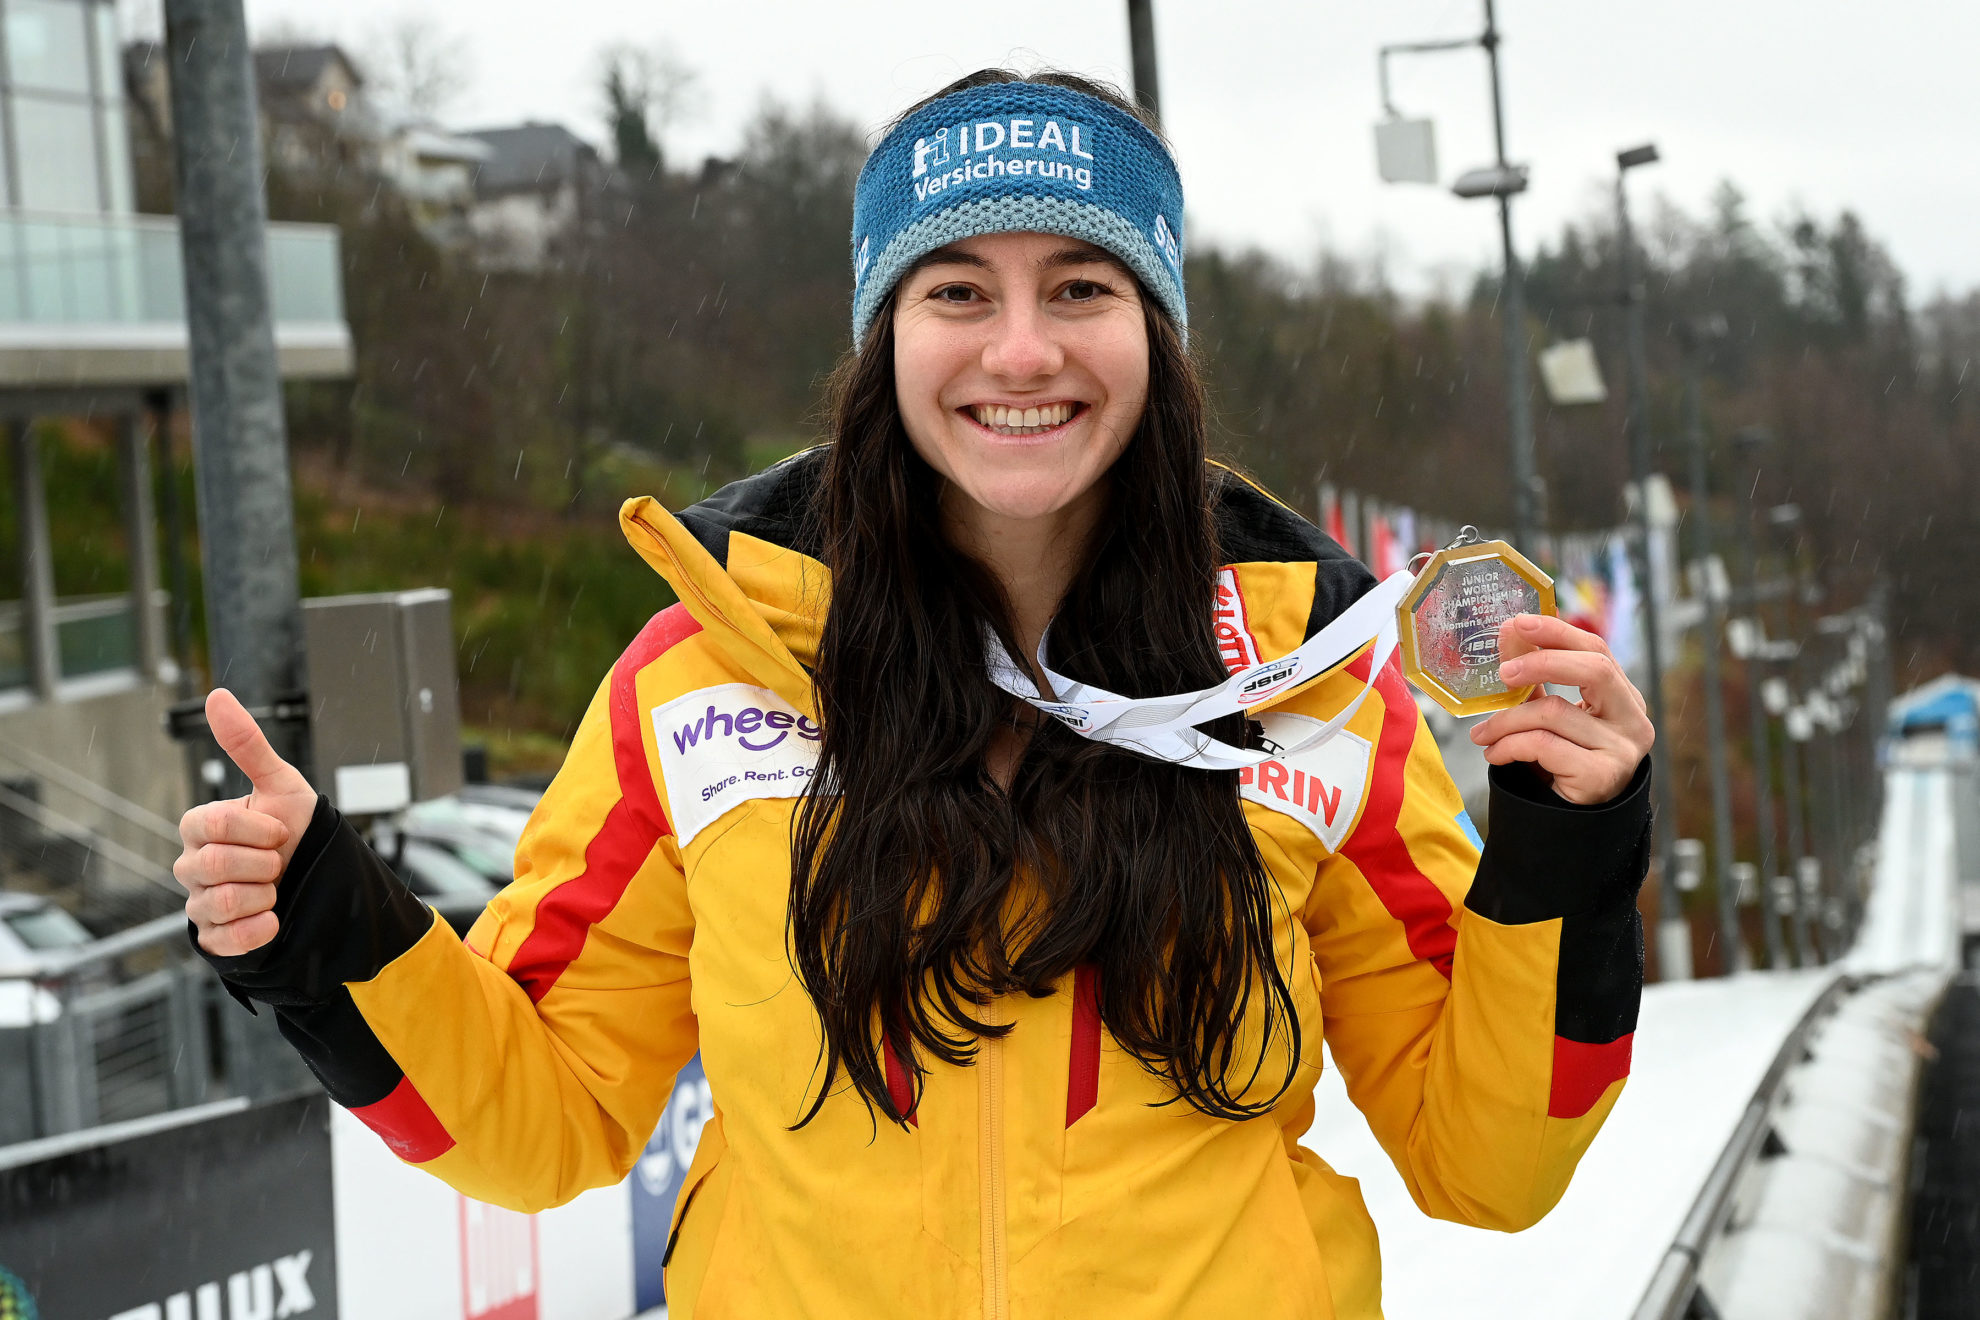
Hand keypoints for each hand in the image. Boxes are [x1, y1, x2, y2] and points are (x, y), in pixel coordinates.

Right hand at [173, 688, 318, 955]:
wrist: (326, 879)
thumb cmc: (298, 830)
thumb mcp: (281, 784)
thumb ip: (247, 744)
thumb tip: (217, 696)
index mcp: (200, 828)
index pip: (212, 825)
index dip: (257, 828)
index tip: (281, 830)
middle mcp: (193, 866)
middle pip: (213, 865)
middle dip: (263, 861)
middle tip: (280, 860)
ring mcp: (201, 904)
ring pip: (220, 903)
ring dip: (265, 894)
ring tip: (277, 887)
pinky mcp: (216, 939)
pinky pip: (227, 940)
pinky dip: (260, 929)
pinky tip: (275, 917)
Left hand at [1468, 614, 1653, 805]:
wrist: (1570, 824)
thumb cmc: (1561, 762)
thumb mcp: (1549, 716)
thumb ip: (1534, 679)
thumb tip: (1509, 632)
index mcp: (1624, 698)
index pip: (1597, 650)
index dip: (1557, 632)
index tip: (1518, 623)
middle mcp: (1633, 720)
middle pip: (1594, 670)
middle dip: (1541, 663)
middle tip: (1502, 673)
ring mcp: (1623, 750)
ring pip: (1554, 713)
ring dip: (1506, 721)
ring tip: (1482, 734)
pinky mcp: (1602, 776)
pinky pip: (1543, 746)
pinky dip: (1509, 746)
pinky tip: (1495, 754)